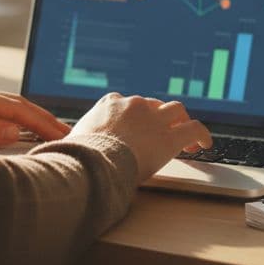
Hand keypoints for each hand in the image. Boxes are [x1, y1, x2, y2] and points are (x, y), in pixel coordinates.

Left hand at [0, 84, 71, 147]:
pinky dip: (11, 121)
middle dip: (42, 118)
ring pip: (4, 107)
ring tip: (50, 134)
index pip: (18, 107)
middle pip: (15, 104)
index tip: (65, 134)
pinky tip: (16, 132)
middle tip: (68, 134)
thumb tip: (15, 128)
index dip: (43, 121)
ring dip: (28, 120)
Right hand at [70, 93, 211, 183]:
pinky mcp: (170, 137)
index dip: (136, 116)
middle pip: (154, 105)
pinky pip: (194, 130)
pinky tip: (205, 145)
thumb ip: (75, 140)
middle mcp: (133, 105)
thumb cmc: (78, 156)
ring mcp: (153, 119)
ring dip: (182, 121)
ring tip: (187, 137)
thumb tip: (58, 150)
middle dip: (159, 117)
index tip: (138, 127)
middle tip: (163, 132)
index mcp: (110, 104)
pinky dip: (202, 136)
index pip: (127, 103)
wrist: (93, 161)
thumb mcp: (72, 141)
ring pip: (176, 110)